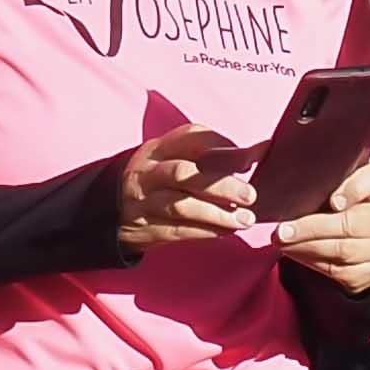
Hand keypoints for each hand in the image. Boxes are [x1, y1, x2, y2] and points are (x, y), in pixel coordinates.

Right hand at [114, 128, 263, 257]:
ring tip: (245, 220)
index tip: (252, 158)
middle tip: (250, 195)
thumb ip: (209, 153)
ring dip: (217, 214)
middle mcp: (149, 172)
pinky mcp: (145, 227)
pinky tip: (227, 231)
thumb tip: (260, 150)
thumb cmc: (155, 178)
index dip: (224, 147)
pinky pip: (177, 231)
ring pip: (181, 205)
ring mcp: (144, 201)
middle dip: (220, 185)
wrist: (109, 209)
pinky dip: (205, 231)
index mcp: (158, 148)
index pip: (191, 138)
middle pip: (185, 173)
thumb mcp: (172, 156)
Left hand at [266, 153, 369, 295]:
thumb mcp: (340, 184)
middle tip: (282, 230)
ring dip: (305, 246)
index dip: (355, 189)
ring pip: (342, 250)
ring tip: (281, 241)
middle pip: (351, 223)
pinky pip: (337, 270)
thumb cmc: (345, 204)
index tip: (333, 201)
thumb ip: (324, 177)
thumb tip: (285, 177)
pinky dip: (310, 261)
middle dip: (311, 228)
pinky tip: (293, 251)